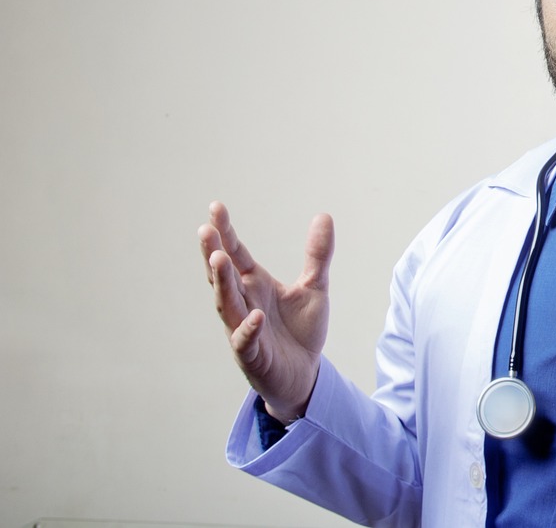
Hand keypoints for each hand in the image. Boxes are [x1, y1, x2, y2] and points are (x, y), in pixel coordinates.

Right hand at [198, 201, 333, 422]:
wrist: (305, 374)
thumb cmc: (300, 330)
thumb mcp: (315, 287)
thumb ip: (317, 255)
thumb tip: (324, 215)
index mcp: (254, 284)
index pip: (236, 254)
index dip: (226, 232)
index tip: (215, 207)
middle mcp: (243, 303)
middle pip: (223, 276)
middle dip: (214, 253)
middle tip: (205, 230)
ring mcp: (243, 329)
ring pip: (228, 305)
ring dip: (222, 284)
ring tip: (218, 259)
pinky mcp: (252, 355)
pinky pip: (246, 341)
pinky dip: (249, 328)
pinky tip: (255, 315)